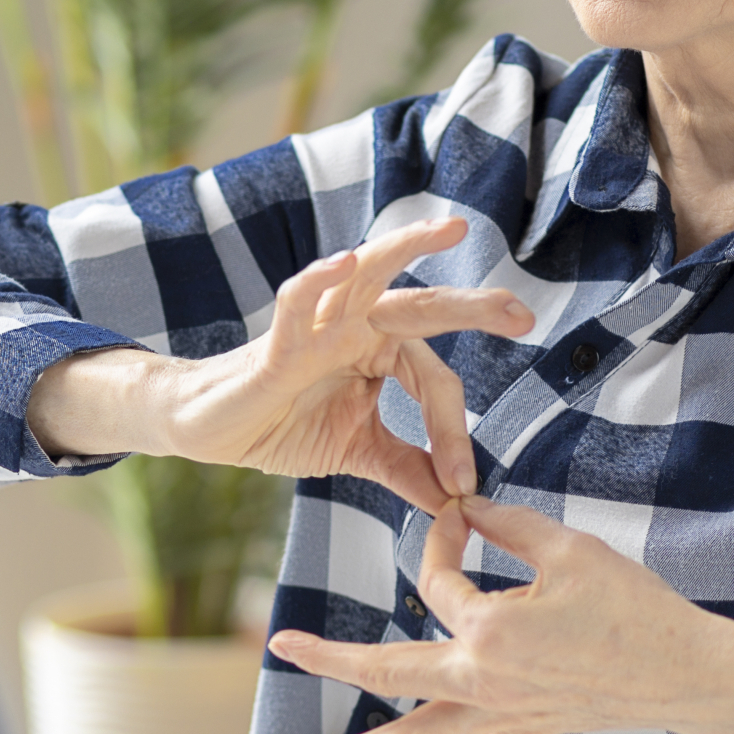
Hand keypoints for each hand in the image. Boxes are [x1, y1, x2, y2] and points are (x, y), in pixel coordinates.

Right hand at [26, 216, 533, 512]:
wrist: (210, 430)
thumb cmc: (284, 424)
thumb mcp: (359, 453)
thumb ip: (408, 469)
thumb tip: (459, 504)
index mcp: (381, 352)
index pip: (435, 381)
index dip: (454, 433)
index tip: (462, 484)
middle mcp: (357, 328)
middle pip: (423, 308)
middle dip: (473, 307)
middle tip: (523, 315)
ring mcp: (318, 327)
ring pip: (368, 276)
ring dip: (406, 248)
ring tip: (447, 229)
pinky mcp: (276, 341)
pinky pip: (299, 300)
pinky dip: (321, 278)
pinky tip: (346, 260)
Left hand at [268, 497, 733, 733]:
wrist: (685, 671)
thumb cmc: (634, 607)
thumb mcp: (569, 548)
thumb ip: (508, 525)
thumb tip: (467, 505)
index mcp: (490, 627)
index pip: (440, 577)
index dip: (445, 535)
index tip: (462, 510)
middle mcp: (481, 680)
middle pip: (387, 669)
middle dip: (329, 660)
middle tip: (282, 647)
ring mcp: (496, 717)